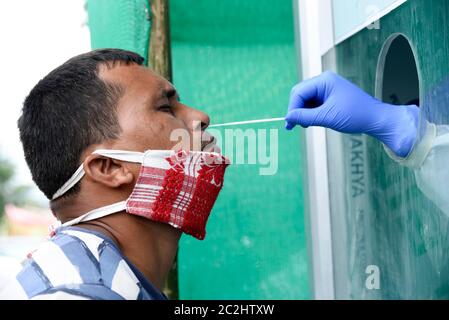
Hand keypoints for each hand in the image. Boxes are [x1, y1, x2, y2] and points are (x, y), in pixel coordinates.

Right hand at [285, 71, 419, 157]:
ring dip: (304, 113)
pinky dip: (311, 113)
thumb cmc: (356, 115)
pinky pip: (314, 104)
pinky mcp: (331, 97)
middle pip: (301, 94)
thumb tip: (288, 117)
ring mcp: (328, 89)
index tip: (290, 123)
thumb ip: (304, 117)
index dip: (292, 108)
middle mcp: (325, 82)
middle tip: (294, 126)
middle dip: (297, 110)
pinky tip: (313, 122)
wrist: (376, 119)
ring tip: (306, 125)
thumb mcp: (327, 117)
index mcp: (324, 81)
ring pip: (306, 100)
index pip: (299, 92)